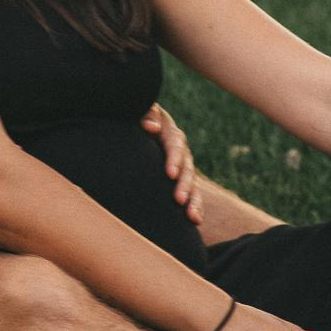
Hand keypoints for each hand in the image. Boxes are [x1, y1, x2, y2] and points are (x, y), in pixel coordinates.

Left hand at [140, 104, 203, 225]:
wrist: (137, 125)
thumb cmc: (135, 116)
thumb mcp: (139, 110)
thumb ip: (146, 114)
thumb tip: (151, 127)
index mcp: (169, 132)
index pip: (175, 145)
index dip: (174, 159)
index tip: (170, 174)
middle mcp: (179, 150)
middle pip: (187, 167)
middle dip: (184, 185)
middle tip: (179, 200)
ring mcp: (182, 166)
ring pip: (193, 183)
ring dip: (194, 200)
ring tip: (192, 216)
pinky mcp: (180, 179)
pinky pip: (191, 193)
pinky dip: (195, 206)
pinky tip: (195, 220)